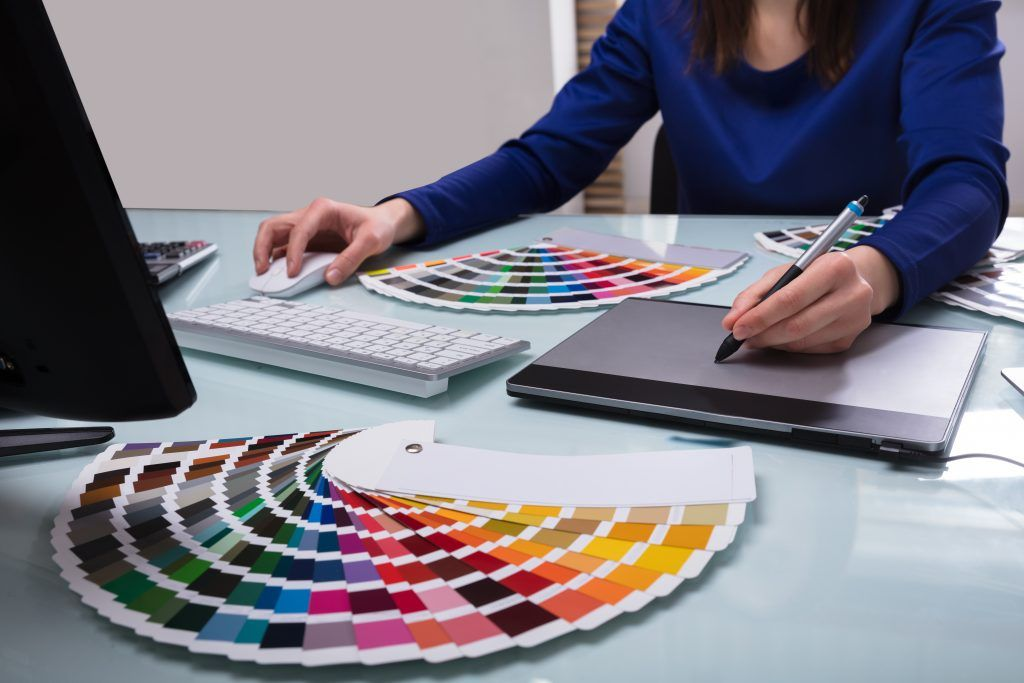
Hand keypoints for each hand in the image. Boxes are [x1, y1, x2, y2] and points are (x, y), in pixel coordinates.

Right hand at [252, 197, 424, 284]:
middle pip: (273, 226)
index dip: (292, 252)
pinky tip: (276, 272)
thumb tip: (330, 277)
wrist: (382, 223)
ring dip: (264, 252)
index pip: (299, 230)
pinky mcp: (306, 239)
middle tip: (262, 271)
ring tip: (264, 273)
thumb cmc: (377, 226)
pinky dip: (276, 258)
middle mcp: (310, 215)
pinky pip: (284, 246)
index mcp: (323, 209)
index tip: (291, 272)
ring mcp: (305, 226)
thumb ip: (351, 259)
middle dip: (262, 247)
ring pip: (273, 234)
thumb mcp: (371, 241)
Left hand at [721, 246, 899, 353]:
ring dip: (772, 342)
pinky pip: (809, 349)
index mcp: (835, 267)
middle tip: (742, 336)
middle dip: (762, 334)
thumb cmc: (817, 273)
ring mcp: (854, 320)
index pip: (790, 298)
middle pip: (797, 325)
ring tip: (756, 336)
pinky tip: (779, 337)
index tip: (737, 327)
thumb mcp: (786, 271)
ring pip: (802, 342)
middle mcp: (852, 293)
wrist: (858, 279)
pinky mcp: (850, 339)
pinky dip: (788, 346)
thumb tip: (733, 319)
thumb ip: (756, 294)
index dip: (760, 316)